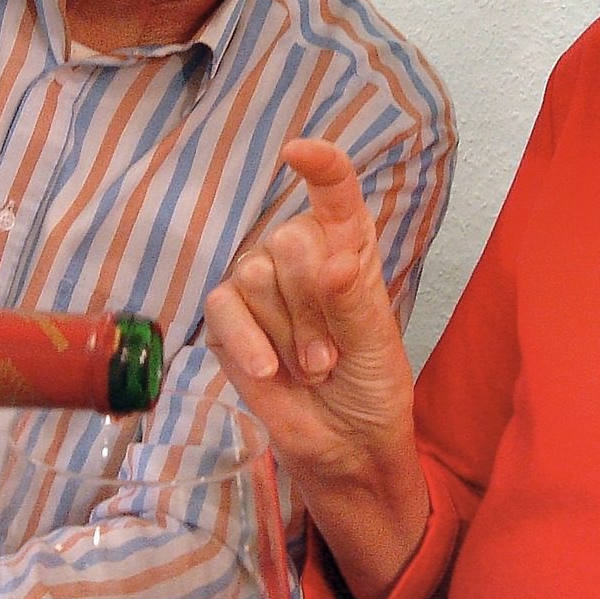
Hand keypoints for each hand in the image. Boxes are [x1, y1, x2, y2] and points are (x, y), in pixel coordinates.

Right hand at [205, 138, 426, 598]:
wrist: (343, 444)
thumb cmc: (370, 385)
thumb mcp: (376, 346)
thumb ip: (353, 302)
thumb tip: (332, 262)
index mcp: (347, 246)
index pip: (334, 192)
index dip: (321, 166)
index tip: (300, 154)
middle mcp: (300, 255)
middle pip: (288, 240)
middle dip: (311, 302)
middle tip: (332, 353)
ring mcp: (260, 285)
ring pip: (255, 274)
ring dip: (287, 332)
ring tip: (312, 366)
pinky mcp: (228, 320)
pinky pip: (223, 307)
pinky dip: (247, 340)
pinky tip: (270, 370)